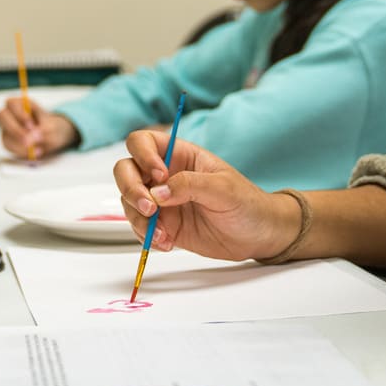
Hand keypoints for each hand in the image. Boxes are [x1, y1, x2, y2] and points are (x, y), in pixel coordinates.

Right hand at [0, 97, 79, 158]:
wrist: (51, 137)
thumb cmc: (51, 127)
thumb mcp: (52, 127)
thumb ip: (41, 131)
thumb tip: (28, 140)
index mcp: (20, 103)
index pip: (12, 104)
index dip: (20, 115)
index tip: (32, 126)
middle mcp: (10, 113)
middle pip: (2, 116)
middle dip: (15, 130)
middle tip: (29, 142)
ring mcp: (6, 127)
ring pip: (4, 135)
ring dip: (20, 145)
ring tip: (39, 148)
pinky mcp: (7, 140)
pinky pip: (8, 146)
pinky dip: (21, 151)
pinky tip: (35, 151)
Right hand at [112, 129, 300, 261]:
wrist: (259, 236)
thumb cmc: (247, 203)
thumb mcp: (223, 189)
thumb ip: (190, 185)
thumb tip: (158, 191)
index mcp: (180, 155)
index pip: (144, 142)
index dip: (143, 155)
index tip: (159, 175)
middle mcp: (165, 176)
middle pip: (126, 170)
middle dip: (130, 188)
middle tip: (150, 208)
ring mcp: (162, 201)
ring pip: (129, 201)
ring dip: (138, 218)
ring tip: (163, 234)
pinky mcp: (163, 225)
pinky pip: (140, 228)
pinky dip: (145, 236)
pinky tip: (166, 242)